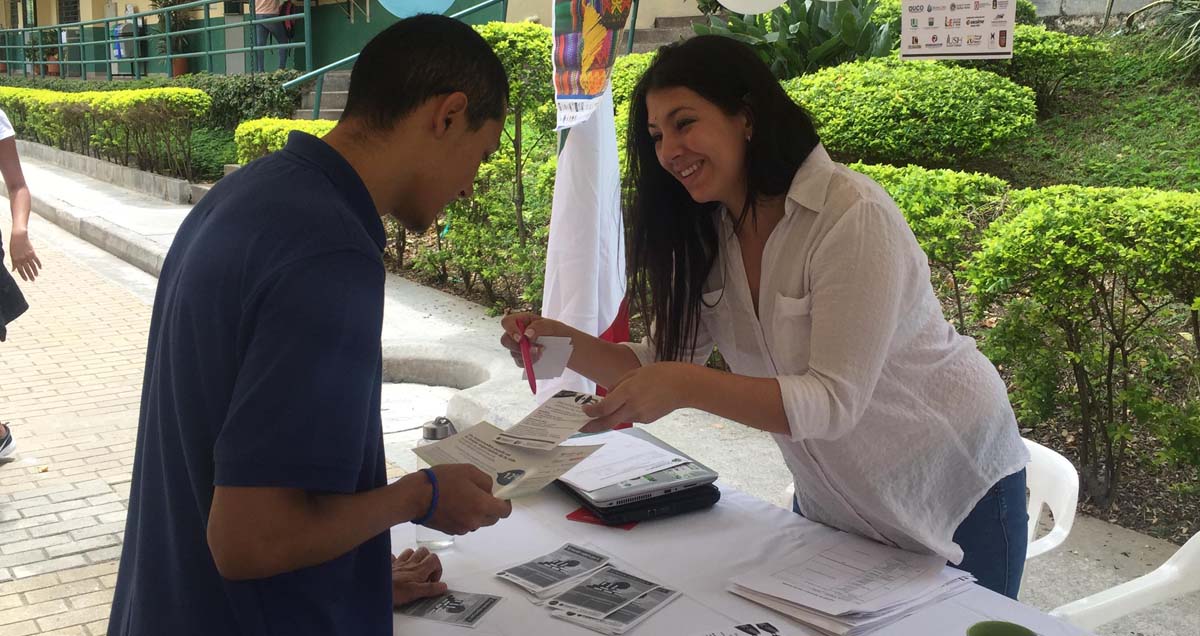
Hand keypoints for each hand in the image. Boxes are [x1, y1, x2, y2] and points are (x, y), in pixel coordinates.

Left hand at [9, 231, 39, 281]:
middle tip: (33, 280)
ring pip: (32, 266)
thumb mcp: (12, 255)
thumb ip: (13, 263)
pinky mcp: (33, 253)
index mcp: (16, 260)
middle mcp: (22, 259)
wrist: (19, 237)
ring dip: (35, 272)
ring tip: (36, 276)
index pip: (20, 270)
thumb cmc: (14, 246)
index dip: (23, 276)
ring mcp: (28, 256)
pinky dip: (39, 264)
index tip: (26, 280)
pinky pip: (36, 260)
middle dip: (30, 275)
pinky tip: (40, 268)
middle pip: (27, 269)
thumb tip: (13, 270)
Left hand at [391, 547, 446, 605]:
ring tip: (413, 570)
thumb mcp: (415, 593)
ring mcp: (398, 562)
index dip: (437, 568)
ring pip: (410, 551)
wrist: (375, 588)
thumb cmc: (395, 591)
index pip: (434, 559)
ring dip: (414, 558)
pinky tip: (396, 567)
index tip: (433, 580)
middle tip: (425, 574)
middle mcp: (410, 563)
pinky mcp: (388, 564)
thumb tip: (443, 586)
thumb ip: (430, 589)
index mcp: (418, 569)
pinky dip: (396, 559)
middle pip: (424, 551)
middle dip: (427, 560)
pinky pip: (393, 556)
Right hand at [408, 464, 512, 534]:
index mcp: (482, 506)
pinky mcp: (451, 531)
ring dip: (476, 512)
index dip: (505, 503)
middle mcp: (475, 521)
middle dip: (491, 508)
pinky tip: (454, 505)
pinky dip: (464, 517)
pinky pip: (465, 525)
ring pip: (478, 522)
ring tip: (464, 498)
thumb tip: (491, 490)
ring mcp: (463, 528)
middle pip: (492, 518)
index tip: (500, 496)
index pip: (504, 512)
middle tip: (481, 495)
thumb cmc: (442, 481)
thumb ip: (485, 481)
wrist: (416, 497)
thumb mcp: (468, 471)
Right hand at [499, 312, 568, 367]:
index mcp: (523, 320)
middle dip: (517, 347)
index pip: (507, 322)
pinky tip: (540, 358)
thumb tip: (526, 334)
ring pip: (513, 353)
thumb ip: (539, 326)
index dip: (510, 330)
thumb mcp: (553, 326)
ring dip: (527, 355)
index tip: (520, 338)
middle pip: (505, 340)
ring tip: (542, 353)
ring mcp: (519, 346)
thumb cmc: (559, 333)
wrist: (567, 348)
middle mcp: (518, 333)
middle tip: (532, 349)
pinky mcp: (523, 357)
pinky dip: (529, 362)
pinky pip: (519, 362)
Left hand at [580, 362, 698, 431]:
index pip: (604, 407)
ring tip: (613, 405)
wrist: (684, 386)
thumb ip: (618, 385)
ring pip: (620, 419)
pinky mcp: (647, 420)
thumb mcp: (635, 372)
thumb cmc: (661, 374)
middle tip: (581, 428)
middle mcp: (633, 407)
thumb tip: (607, 396)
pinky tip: (637, 401)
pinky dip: (627, 411)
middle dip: (592, 426)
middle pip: (608, 422)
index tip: (584, 411)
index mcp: (628, 392)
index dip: (591, 411)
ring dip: (612, 416)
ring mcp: (641, 416)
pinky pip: (631, 417)